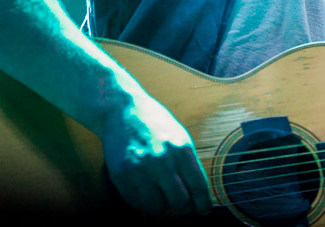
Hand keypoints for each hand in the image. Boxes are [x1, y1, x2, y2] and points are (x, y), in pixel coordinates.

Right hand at [101, 93, 211, 216]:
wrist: (124, 112)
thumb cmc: (157, 126)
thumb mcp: (181, 138)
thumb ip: (189, 165)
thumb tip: (198, 194)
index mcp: (182, 150)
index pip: (198, 187)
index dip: (203, 204)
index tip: (203, 212)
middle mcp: (162, 161)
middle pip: (179, 201)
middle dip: (184, 209)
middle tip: (183, 207)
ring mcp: (139, 169)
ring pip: (156, 207)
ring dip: (161, 207)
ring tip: (161, 197)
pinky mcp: (121, 176)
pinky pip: (135, 202)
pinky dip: (142, 201)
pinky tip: (144, 190)